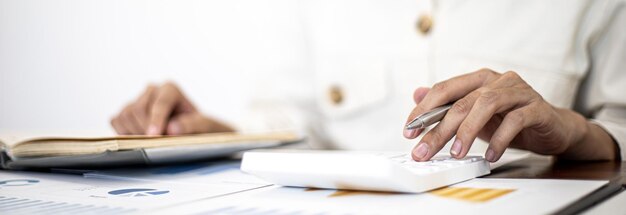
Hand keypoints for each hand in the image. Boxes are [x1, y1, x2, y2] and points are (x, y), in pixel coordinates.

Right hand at [110, 82, 233, 134]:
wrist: (190, 131)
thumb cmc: (198, 127)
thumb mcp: (204, 126)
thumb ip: (191, 125)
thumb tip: (172, 128)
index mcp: (170, 89)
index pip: (160, 103)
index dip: (156, 120)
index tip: (153, 135)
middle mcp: (152, 90)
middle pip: (138, 109)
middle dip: (146, 130)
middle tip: (156, 145)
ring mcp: (137, 100)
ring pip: (126, 115)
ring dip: (135, 133)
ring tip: (151, 141)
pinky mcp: (126, 111)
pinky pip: (117, 121)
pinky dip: (124, 132)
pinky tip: (139, 138)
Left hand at [403, 69, 616, 161]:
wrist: (553, 128)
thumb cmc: (511, 119)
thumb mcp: (474, 115)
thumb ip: (448, 104)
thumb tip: (417, 94)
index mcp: (479, 79)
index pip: (444, 89)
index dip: (423, 110)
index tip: (409, 132)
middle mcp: (498, 80)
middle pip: (462, 102)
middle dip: (439, 129)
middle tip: (425, 150)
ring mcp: (518, 91)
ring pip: (486, 105)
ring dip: (467, 131)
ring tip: (457, 153)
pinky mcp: (537, 108)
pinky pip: (515, 121)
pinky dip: (500, 140)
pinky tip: (490, 155)